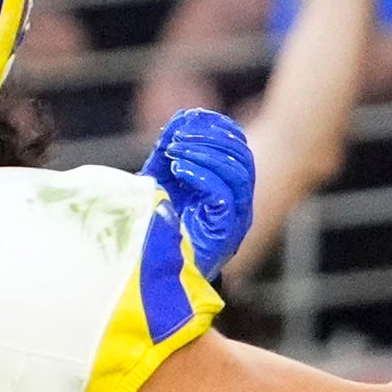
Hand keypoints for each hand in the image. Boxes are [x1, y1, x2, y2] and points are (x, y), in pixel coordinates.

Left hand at [144, 108, 256, 279]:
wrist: (150, 273)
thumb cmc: (156, 228)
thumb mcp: (161, 181)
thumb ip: (170, 150)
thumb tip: (181, 117)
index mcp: (229, 187)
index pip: (238, 147)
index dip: (218, 128)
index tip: (189, 118)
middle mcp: (239, 201)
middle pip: (241, 156)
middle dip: (210, 139)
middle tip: (178, 136)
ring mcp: (237, 218)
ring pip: (237, 172)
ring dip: (205, 154)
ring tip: (175, 150)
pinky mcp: (226, 233)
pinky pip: (224, 195)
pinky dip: (202, 175)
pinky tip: (179, 169)